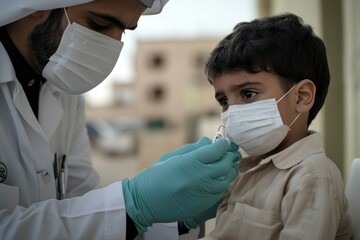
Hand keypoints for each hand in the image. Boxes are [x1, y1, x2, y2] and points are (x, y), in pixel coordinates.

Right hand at [122, 137, 239, 232]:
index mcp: (190, 161)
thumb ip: (192, 149)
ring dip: (229, 171)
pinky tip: (218, 179)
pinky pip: (220, 192)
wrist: (144, 202)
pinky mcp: (203, 204)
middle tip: (227, 153)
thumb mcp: (171, 157)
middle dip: (228, 157)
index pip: (216, 150)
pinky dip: (223, 184)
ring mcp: (202, 192)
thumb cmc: (155, 176)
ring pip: (226, 179)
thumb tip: (208, 141)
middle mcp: (199, 176)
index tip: (223, 143)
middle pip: (224, 164)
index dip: (223, 145)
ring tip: (225, 166)